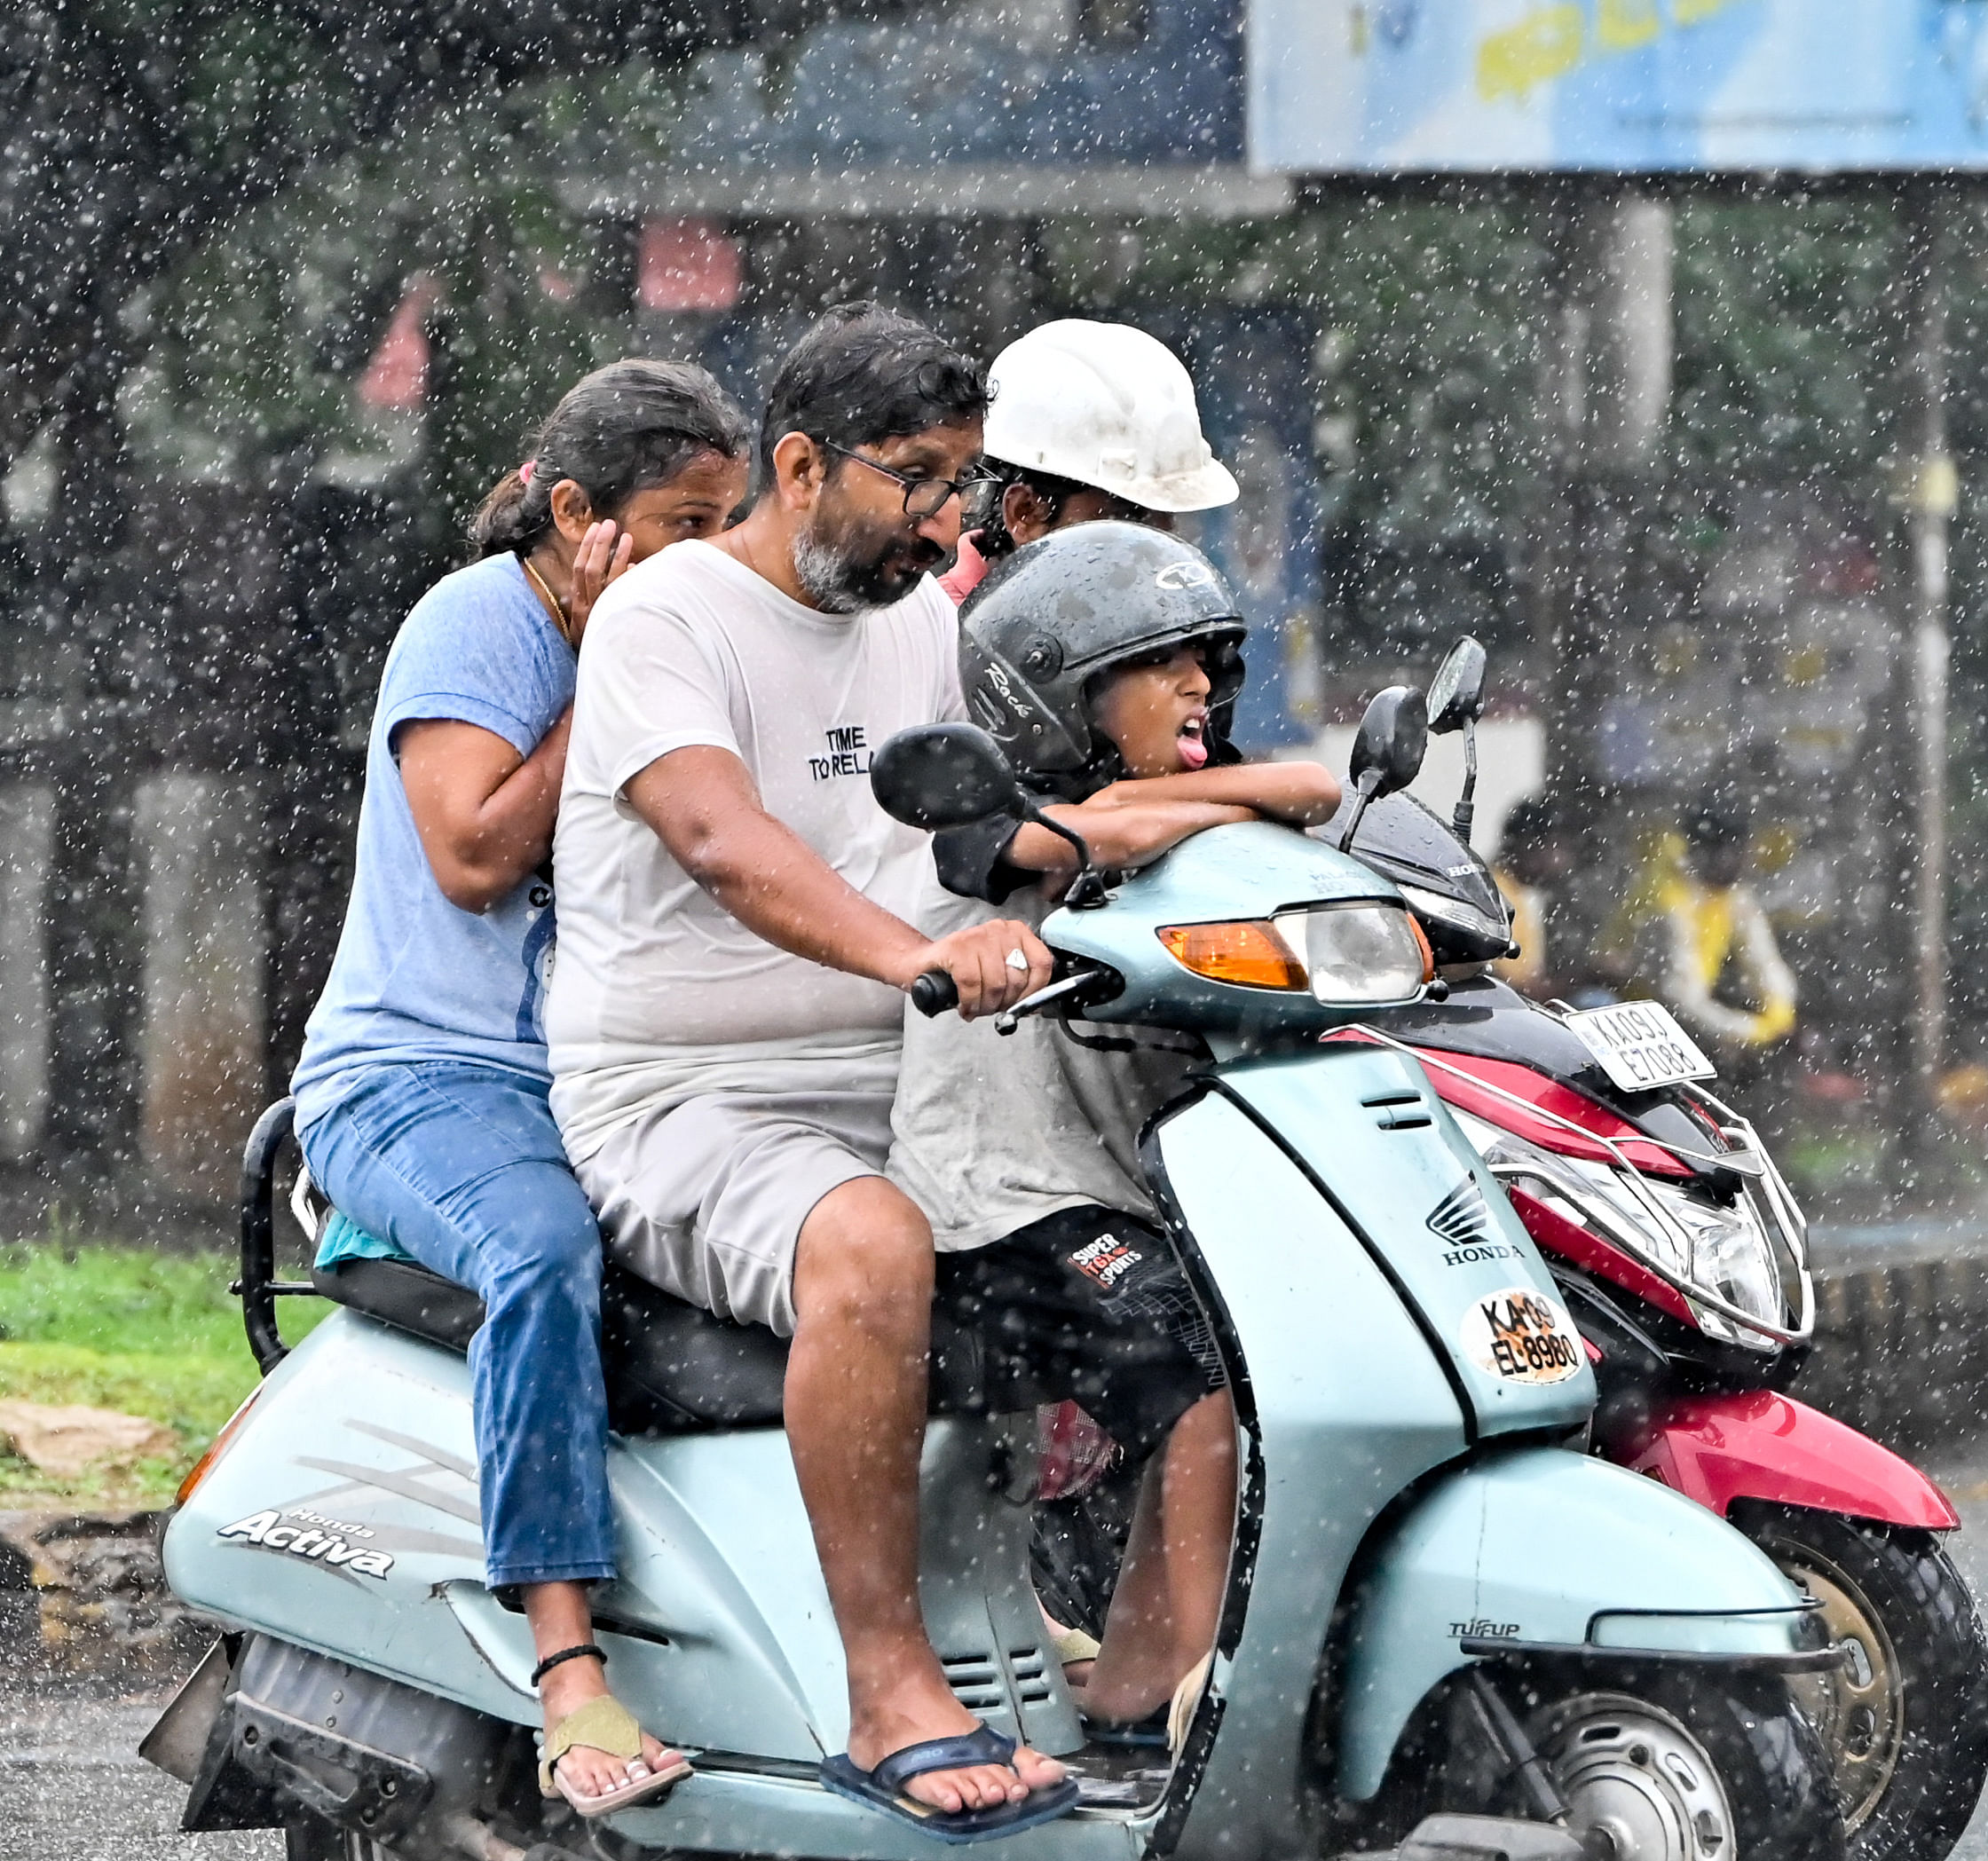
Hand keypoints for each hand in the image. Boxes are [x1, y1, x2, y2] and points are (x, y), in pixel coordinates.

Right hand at [566, 519, 634, 644]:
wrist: (602, 674)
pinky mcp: (616, 622)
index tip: (594, 528)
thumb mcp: (593, 620)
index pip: (578, 570)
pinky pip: (622, 596)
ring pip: (607, 581)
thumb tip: (628, 568)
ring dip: (616, 557)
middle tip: (609, 524)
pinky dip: (627, 580)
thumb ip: (603, 595)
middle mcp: (586, 610)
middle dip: (599, 546)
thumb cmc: (600, 644)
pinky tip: (634, 566)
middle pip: (589, 570)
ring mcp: (601, 616)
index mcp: (577, 605)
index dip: (586, 548)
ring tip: (626, 537)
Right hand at [906, 919, 1052, 1019]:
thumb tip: (1037, 1005)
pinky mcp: (956, 947)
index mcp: (1016, 933)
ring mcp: (977, 936)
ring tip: (976, 1008)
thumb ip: (1019, 984)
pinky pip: (972, 984)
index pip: (1041, 963)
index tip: (1022, 1005)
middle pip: (1017, 977)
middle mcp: (999, 930)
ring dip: (985, 1005)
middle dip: (1004, 1002)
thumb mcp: (997, 972)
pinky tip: (965, 1006)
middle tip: (990, 1009)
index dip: (1034, 991)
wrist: (923, 964)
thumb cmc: (963, 969)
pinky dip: (969, 1002)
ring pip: (995, 983)